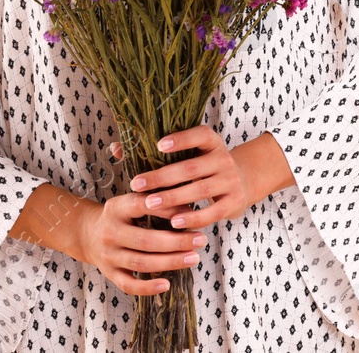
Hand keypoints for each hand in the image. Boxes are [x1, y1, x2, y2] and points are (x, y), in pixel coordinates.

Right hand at [72, 187, 208, 296]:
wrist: (87, 233)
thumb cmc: (121, 215)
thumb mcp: (131, 201)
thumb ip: (156, 201)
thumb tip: (190, 208)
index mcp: (116, 208)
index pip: (142, 206)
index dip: (167, 210)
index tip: (192, 213)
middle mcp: (110, 232)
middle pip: (145, 240)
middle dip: (176, 241)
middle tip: (201, 240)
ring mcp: (108, 255)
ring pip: (141, 263)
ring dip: (170, 262)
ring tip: (194, 258)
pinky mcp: (109, 273)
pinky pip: (128, 285)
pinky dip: (147, 288)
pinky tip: (167, 284)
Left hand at [109, 126, 268, 232]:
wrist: (242, 181)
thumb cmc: (203, 166)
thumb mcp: (189, 153)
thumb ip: (154, 151)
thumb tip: (115, 148)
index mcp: (212, 142)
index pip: (199, 135)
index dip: (181, 139)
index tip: (158, 145)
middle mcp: (223, 158)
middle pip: (191, 167)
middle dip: (162, 177)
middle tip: (136, 184)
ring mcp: (231, 180)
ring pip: (199, 189)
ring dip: (173, 198)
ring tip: (150, 204)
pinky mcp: (234, 202)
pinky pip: (212, 212)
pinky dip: (193, 218)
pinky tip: (174, 223)